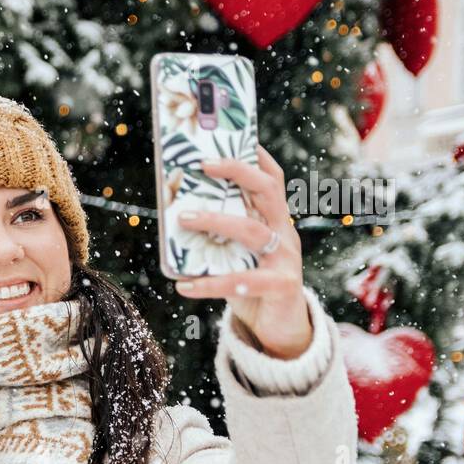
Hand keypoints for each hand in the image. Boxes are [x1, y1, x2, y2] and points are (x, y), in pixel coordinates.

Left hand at [173, 145, 311, 359]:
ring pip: (252, 231)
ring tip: (183, 220)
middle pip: (268, 191)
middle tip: (202, 164)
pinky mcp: (281, 286)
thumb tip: (177, 215)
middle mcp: (284, 233)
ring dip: (215, 221)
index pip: (272, 180)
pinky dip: (210, 284)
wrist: (282, 328)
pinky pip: (243, 281)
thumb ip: (218, 236)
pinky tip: (184, 285)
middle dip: (237, 172)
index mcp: (274, 221)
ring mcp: (286, 259)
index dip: (256, 156)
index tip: (236, 136)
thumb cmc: (252, 284)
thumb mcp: (236, 255)